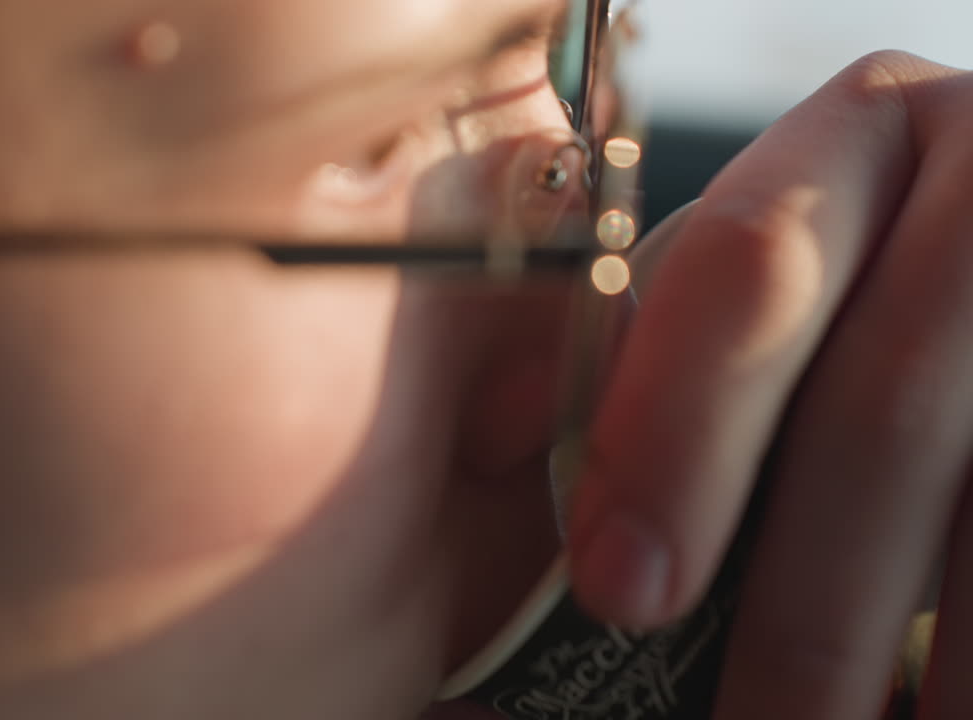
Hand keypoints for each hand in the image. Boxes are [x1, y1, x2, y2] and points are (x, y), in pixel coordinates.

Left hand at [568, 51, 972, 719]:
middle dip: (803, 609)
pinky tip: (931, 710)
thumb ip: (666, 344)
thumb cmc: (853, 297)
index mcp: (857, 142)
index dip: (677, 436)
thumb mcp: (773, 281)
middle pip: (884, 412)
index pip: (747, 269)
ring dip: (920, 673)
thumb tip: (501, 436)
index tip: (621, 588)